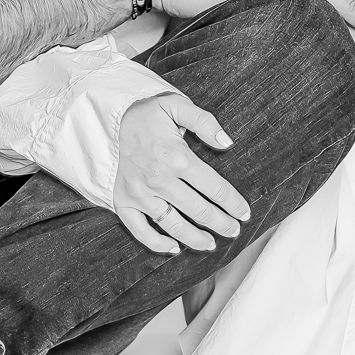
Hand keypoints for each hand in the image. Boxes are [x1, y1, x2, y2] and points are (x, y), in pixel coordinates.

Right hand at [112, 93, 251, 253]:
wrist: (110, 119)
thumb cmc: (148, 113)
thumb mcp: (177, 106)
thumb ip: (204, 122)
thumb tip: (227, 142)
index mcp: (177, 157)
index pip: (214, 187)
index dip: (233, 203)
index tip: (244, 212)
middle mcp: (158, 179)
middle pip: (199, 210)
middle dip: (221, 223)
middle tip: (234, 230)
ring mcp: (139, 193)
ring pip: (173, 225)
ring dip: (195, 238)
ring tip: (211, 244)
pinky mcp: (123, 202)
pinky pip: (140, 230)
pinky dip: (157, 243)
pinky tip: (174, 248)